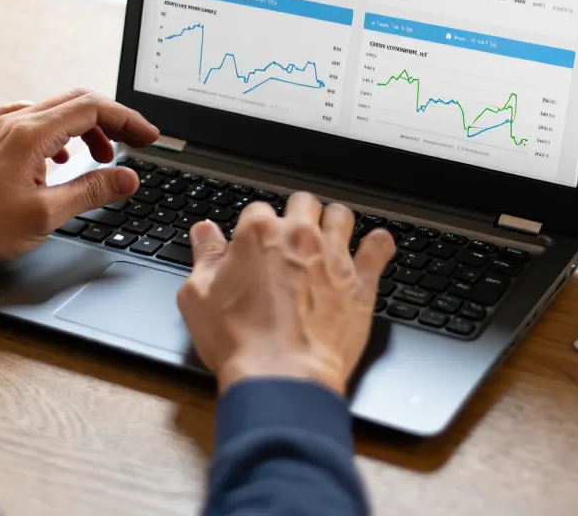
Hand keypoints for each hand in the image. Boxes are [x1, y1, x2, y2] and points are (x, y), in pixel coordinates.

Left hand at [0, 89, 158, 288]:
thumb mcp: (45, 214)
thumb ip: (91, 191)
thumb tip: (128, 178)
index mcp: (30, 132)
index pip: (92, 107)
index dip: (127, 120)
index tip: (150, 137)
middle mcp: (14, 121)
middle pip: (77, 102)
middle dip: (112, 121)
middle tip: (137, 143)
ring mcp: (0, 128)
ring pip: (56, 112)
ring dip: (86, 129)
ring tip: (102, 159)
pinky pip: (36, 123)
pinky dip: (61, 136)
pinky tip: (62, 163)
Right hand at [177, 192, 395, 395]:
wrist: (281, 375)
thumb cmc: (239, 340)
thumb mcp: (198, 296)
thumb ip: (205, 256)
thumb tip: (204, 232)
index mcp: (258, 234)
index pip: (258, 209)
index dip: (255, 227)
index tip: (254, 244)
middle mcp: (299, 237)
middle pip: (303, 203)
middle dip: (297, 215)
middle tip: (292, 238)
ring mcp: (333, 257)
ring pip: (341, 215)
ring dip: (333, 223)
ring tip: (328, 238)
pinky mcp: (360, 281)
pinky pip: (379, 246)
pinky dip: (377, 244)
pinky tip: (373, 247)